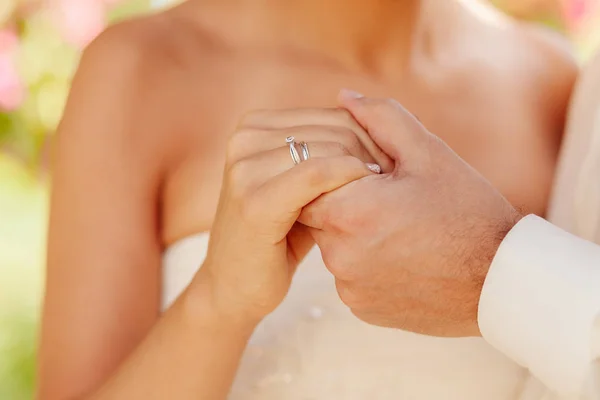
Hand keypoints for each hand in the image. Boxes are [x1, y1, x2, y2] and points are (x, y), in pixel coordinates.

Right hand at [192, 108, 390, 326]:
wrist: (233, 286)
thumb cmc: (277, 236)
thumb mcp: (299, 185)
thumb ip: (323, 153)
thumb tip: (372, 125)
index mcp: (255, 126)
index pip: (333, 116)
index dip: (373, 140)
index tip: (393, 169)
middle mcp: (246, 138)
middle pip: (336, 129)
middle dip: (373, 155)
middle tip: (393, 186)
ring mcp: (245, 167)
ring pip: (331, 149)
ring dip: (365, 171)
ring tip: (382, 197)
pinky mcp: (255, 201)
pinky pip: (317, 174)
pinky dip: (348, 181)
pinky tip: (365, 201)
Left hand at [300, 91, 521, 336]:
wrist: (499, 280)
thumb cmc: (467, 211)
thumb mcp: (428, 154)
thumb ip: (380, 119)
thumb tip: (344, 97)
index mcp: (349, 211)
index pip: (309, 181)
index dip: (335, 173)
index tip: (366, 175)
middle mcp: (340, 254)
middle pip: (317, 215)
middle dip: (344, 202)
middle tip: (386, 201)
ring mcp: (349, 286)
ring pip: (333, 247)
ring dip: (354, 234)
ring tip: (398, 229)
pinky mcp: (361, 308)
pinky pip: (349, 276)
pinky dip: (366, 263)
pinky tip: (401, 256)